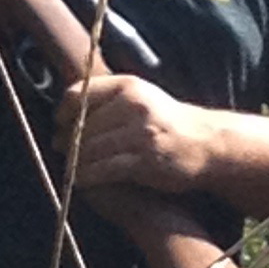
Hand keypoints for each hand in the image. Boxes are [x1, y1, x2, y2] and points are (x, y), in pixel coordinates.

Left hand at [55, 71, 220, 193]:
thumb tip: (71, 106)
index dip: (63, 112)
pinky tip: (82, 181)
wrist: (209, 144)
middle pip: (81, 126)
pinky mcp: (144, 160)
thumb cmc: (170, 123)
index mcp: (129, 86)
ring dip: (74, 162)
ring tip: (70, 168)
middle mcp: (133, 106)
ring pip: (89, 149)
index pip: (79, 94)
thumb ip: (111, 98)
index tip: (59, 124)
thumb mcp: (144, 97)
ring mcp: (140, 134)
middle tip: (61, 152)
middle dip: (67, 142)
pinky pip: (102, 169)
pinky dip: (87, 177)